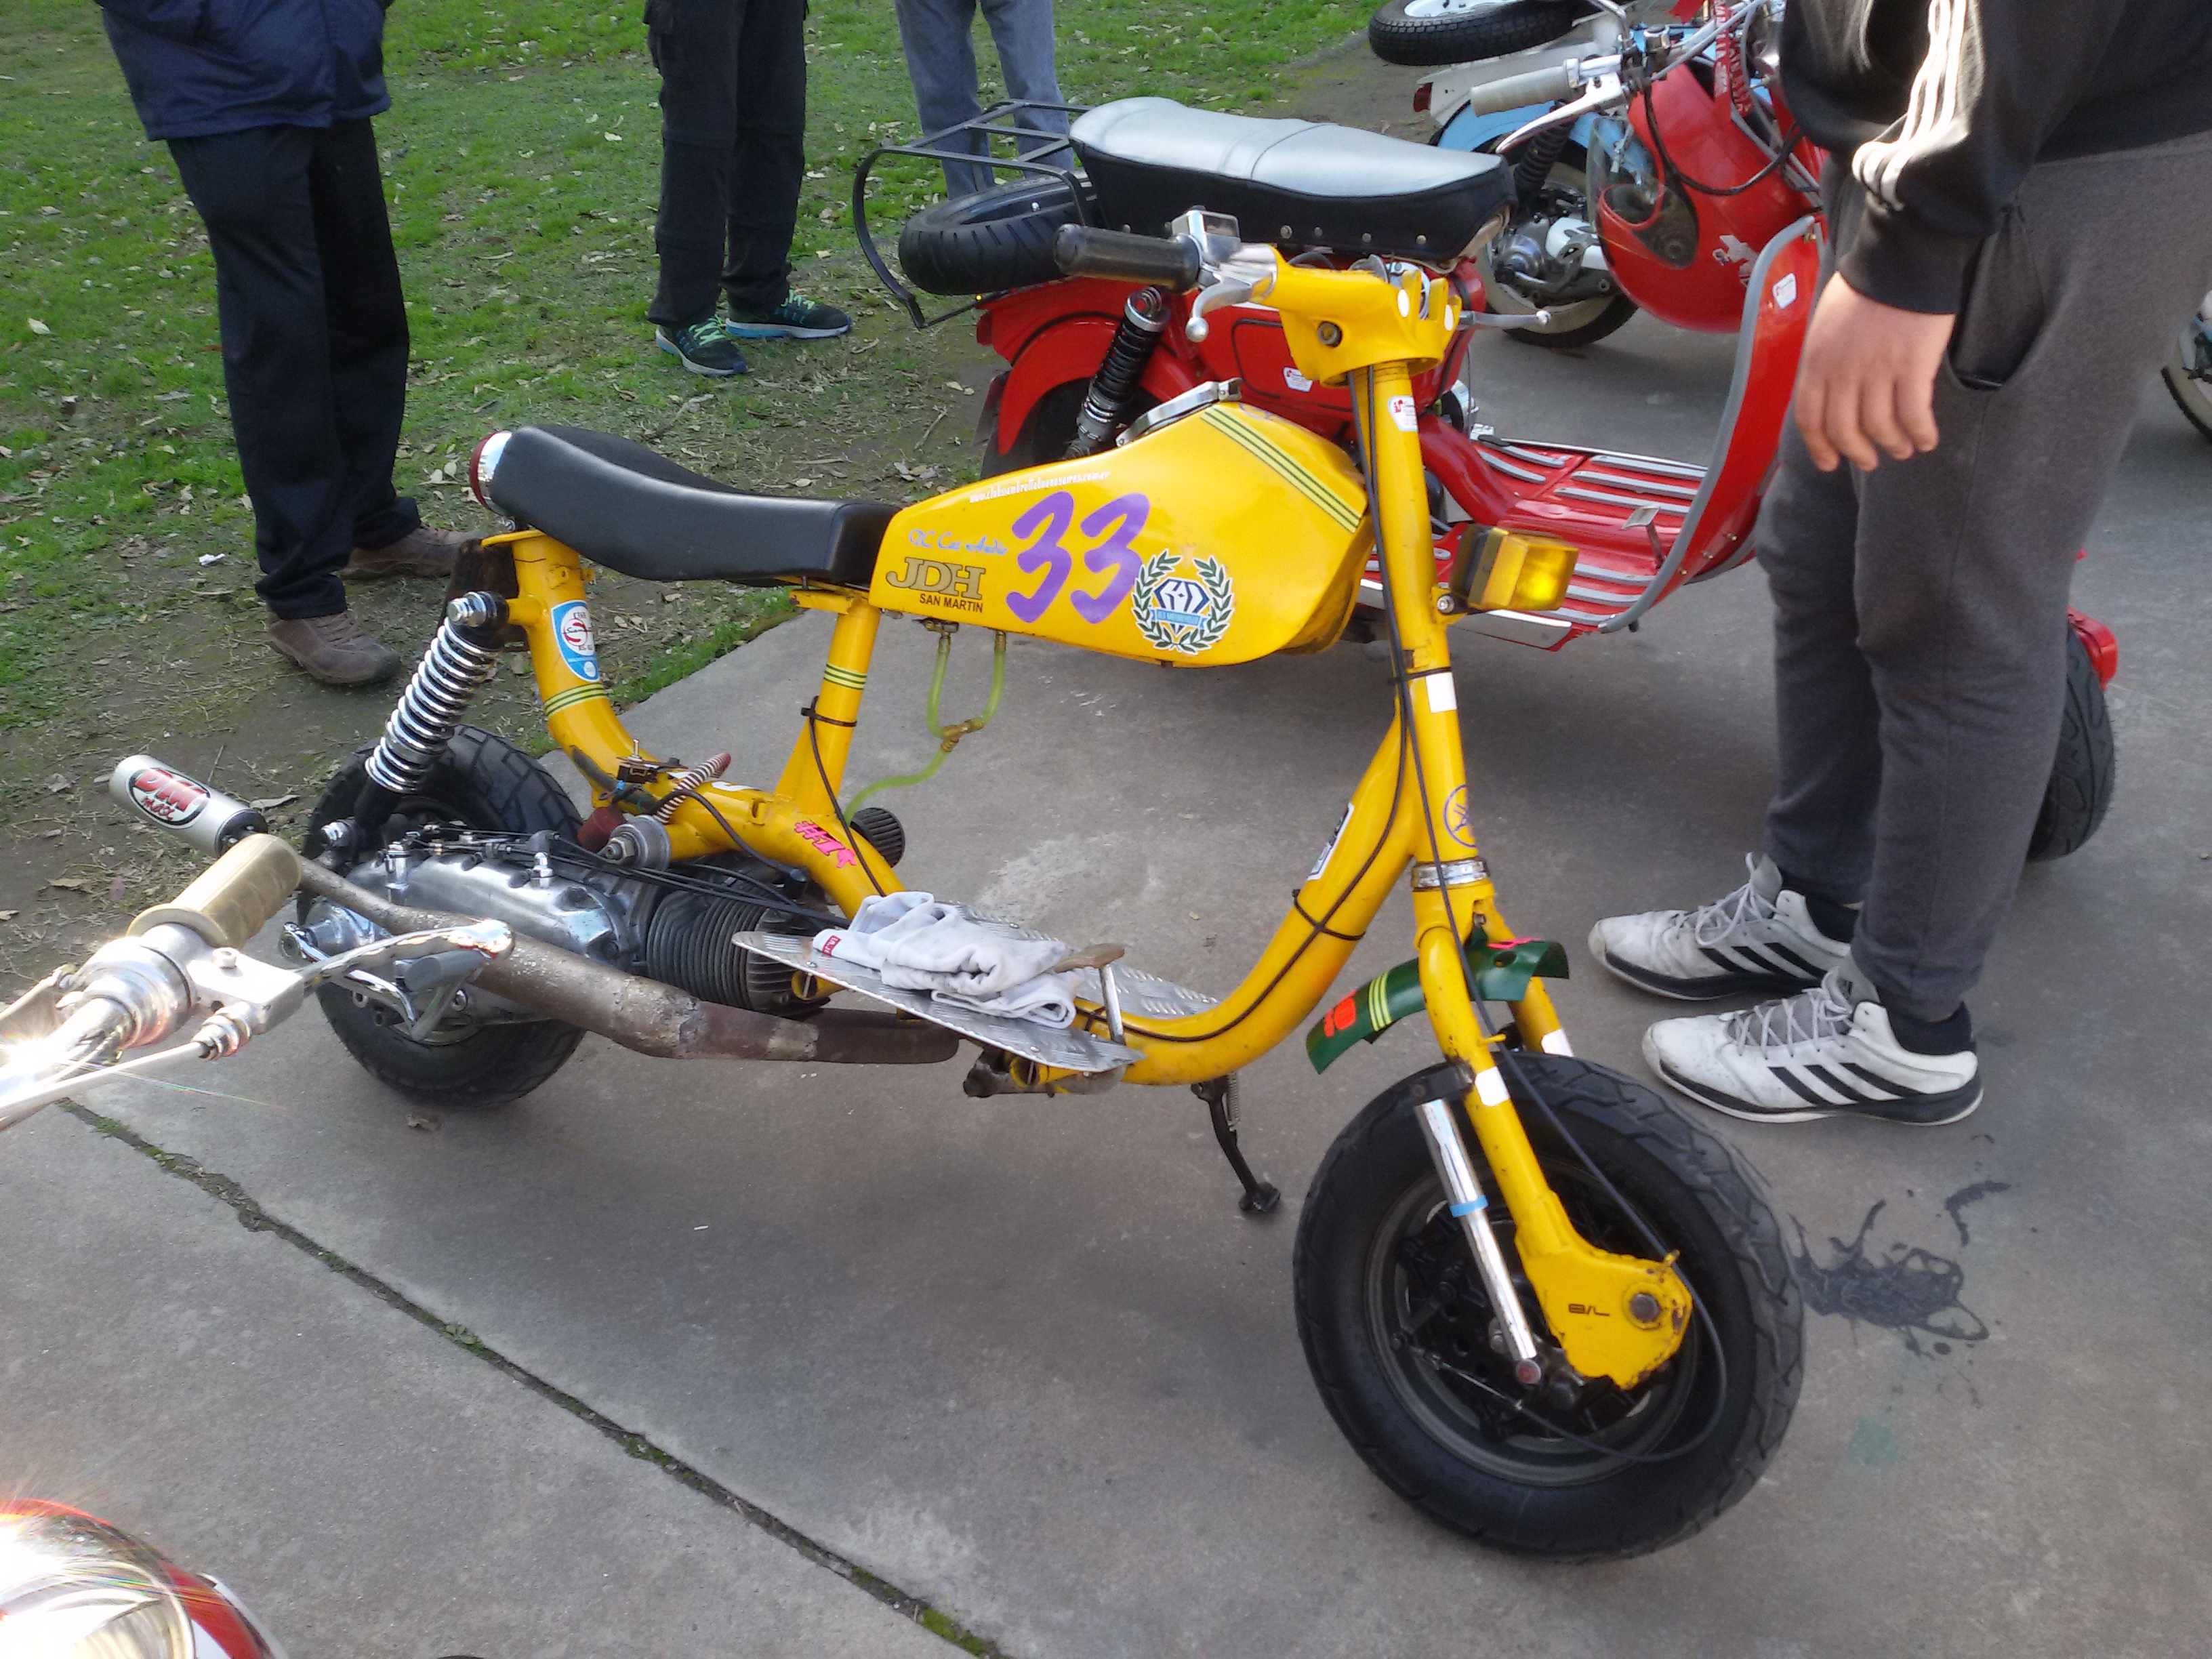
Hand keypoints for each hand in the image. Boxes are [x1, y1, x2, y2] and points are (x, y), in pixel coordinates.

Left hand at [1792, 274, 1953, 471]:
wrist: (1903, 257)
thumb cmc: (1867, 286)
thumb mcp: (1826, 323)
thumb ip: (1825, 358)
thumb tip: (1831, 389)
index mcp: (1817, 360)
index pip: (1810, 417)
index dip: (1819, 446)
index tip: (1830, 462)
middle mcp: (1842, 371)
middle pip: (1843, 430)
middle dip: (1857, 452)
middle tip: (1871, 461)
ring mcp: (1876, 371)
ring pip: (1879, 427)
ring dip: (1892, 445)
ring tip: (1903, 449)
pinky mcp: (1912, 367)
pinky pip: (1913, 415)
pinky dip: (1920, 433)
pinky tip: (1927, 439)